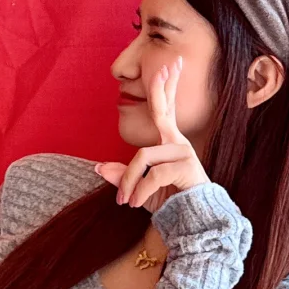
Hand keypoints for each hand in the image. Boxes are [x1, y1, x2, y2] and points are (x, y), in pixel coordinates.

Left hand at [95, 57, 208, 210]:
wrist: (190, 222)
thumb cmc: (168, 202)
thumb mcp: (139, 188)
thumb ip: (122, 177)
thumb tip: (98, 167)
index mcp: (168, 142)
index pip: (166, 110)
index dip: (167, 88)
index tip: (171, 65)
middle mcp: (177, 143)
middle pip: (163, 110)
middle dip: (162, 88)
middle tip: (166, 65)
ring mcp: (183, 153)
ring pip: (142, 157)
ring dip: (129, 182)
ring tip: (126, 202)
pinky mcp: (185, 167)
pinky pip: (152, 175)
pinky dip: (139, 191)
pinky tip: (137, 204)